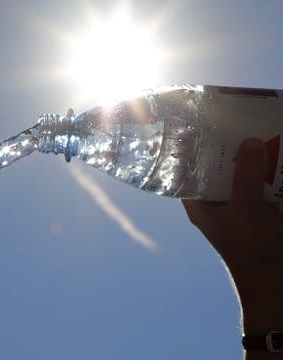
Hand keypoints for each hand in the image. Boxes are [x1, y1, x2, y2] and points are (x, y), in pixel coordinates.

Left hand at [182, 139, 282, 352]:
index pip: (185, 167)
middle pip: (217, 163)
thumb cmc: (251, 251)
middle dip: (226, 142)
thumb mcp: (245, 212)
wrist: (277, 284)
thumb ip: (245, 178)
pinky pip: (264, 178)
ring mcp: (240, 200)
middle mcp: (217, 198)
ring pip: (242, 168)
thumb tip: (248, 142)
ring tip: (255, 121)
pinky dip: (269, 165)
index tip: (191, 118)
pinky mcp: (262, 204)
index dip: (187, 145)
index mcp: (199, 202)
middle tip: (233, 112)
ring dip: (250, 150)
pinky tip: (276, 145)